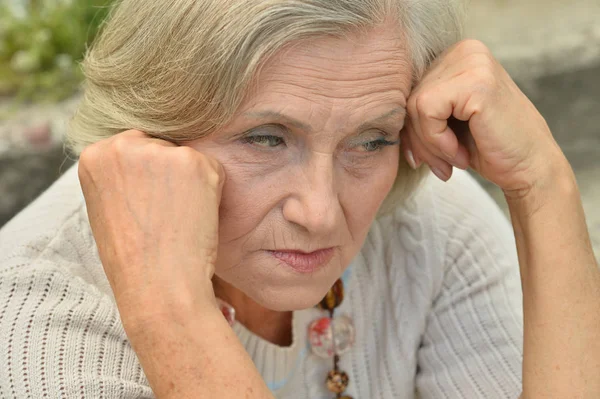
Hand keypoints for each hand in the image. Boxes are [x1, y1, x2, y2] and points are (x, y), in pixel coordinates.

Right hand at [78, 130, 224, 328]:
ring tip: (178, 218)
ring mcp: (159, 150)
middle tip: (166, 214)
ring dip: (191, 183)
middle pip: (161, 147)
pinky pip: (212, 169)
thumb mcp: (108, 207)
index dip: (146, 180)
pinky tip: (196, 216)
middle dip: (168, 175)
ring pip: (187, 159)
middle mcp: (123, 144)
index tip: (146, 206)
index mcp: (94, 155)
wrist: (158, 284)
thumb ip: (121, 176)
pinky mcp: (193, 161)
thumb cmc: (134, 257)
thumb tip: (147, 165)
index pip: (133, 149)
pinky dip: (213, 191)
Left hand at [402, 39, 564, 196]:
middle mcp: (464, 50)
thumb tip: (380, 119)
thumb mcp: (445, 124)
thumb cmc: (487, 148)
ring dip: (428, 144)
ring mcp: (472, 62)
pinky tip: (461, 155)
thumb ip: (417, 113)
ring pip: (414, 105)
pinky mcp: (475, 81)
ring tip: (453, 161)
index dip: (410, 129)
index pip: (410, 90)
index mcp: (457, 56)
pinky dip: (437, 141)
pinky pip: (427, 111)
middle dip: (418, 139)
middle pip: (409, 97)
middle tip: (440, 166)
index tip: (422, 157)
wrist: (529, 169)